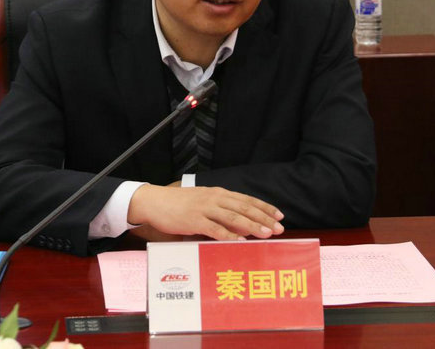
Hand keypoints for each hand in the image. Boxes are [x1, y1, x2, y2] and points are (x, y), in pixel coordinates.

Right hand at [127, 184, 284, 240]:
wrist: (155, 201)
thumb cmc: (179, 204)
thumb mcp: (202, 201)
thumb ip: (219, 208)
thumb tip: (238, 221)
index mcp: (218, 193)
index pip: (247, 199)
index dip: (264, 207)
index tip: (279, 215)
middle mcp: (214, 199)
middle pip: (244, 208)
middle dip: (264, 218)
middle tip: (279, 228)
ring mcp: (205, 209)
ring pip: (233, 217)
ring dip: (252, 226)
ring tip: (266, 234)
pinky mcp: (194, 220)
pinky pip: (215, 229)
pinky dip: (229, 236)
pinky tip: (241, 241)